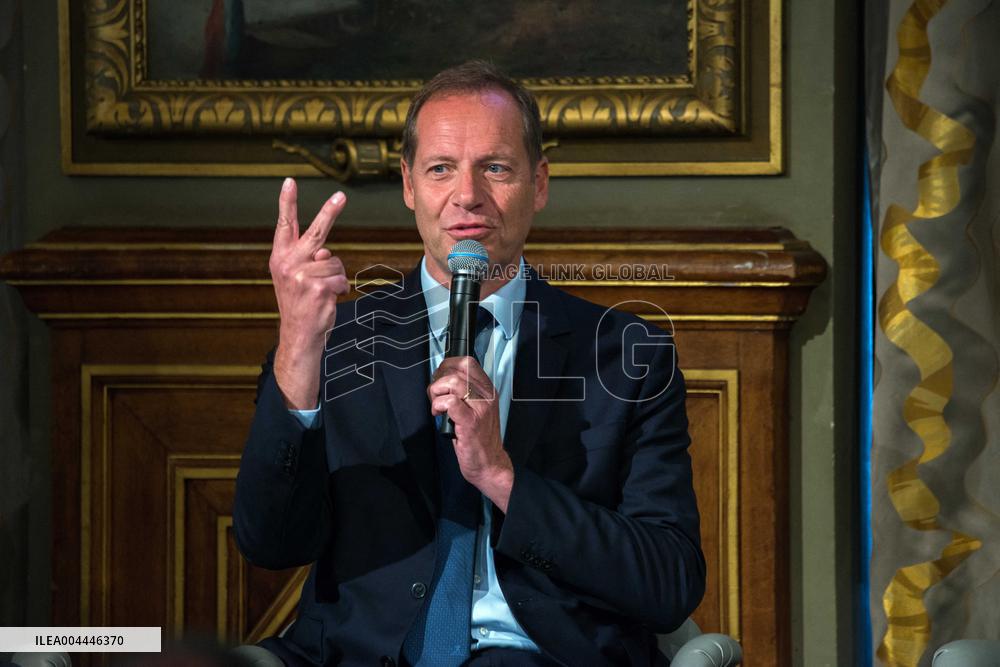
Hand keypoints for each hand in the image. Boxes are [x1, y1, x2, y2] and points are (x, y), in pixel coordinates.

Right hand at [270, 178, 350, 408]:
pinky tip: (328, 299)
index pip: (284, 225)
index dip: (287, 203)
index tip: (289, 182)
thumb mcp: (295, 279)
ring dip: (336, 278)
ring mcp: (303, 275)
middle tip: (341, 195)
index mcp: (280, 258)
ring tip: (322, 292)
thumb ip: (306, 260)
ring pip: (335, 262)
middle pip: (317, 232)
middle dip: (330, 212)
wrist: (299, 334)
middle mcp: (288, 263)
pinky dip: (341, 289)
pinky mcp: (318, 287)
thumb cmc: (301, 305)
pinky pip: (341, 278)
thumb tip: (325, 252)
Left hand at [428, 356, 513, 511]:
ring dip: (437, 392)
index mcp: (488, 391)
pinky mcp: (471, 422)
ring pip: (453, 382)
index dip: (448, 365)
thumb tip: (443, 380)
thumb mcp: (477, 409)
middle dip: (439, 379)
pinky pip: (451, 402)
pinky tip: (438, 413)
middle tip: (435, 394)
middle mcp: (486, 396)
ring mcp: (480, 409)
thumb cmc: (480, 439)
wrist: (490, 464)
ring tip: (437, 405)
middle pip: (458, 369)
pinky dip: (439, 405)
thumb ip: (465, 393)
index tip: (439, 378)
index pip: (468, 362)